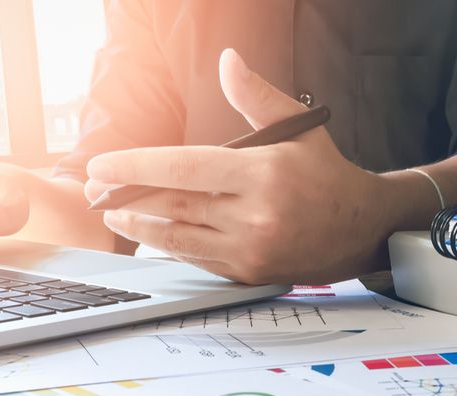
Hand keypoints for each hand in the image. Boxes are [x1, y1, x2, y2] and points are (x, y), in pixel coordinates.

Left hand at [85, 48, 402, 284]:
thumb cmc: (324, 173)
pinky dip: (169, 246)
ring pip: (180, 238)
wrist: (361, 228)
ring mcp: (252, 249)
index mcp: (263, 174)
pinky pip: (198, 259)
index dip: (138, 167)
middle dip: (127, 197)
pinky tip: (149, 234)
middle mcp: (256, 215)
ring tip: (112, 213)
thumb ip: (257, 96)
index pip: (186, 169)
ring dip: (139, 227)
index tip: (102, 166)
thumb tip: (228, 61)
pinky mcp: (250, 272)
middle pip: (175, 205)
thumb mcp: (299, 128)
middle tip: (95, 188)